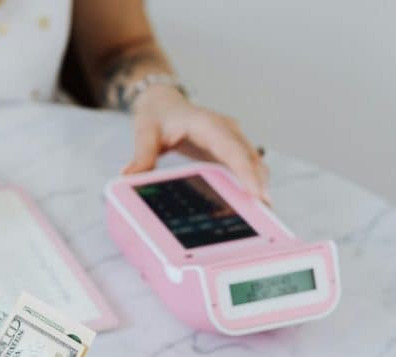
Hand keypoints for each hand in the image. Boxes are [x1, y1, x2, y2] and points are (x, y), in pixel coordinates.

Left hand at [124, 85, 270, 203]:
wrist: (163, 104)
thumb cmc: (156, 116)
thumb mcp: (145, 133)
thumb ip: (142, 155)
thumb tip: (130, 176)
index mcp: (207, 123)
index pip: (231, 148)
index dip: (246, 170)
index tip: (256, 192)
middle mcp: (225, 129)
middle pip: (249, 157)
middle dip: (259, 183)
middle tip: (265, 211)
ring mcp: (231, 138)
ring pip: (253, 162)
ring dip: (259, 184)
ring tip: (263, 213)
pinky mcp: (230, 149)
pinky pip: (246, 165)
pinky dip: (251, 182)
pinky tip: (251, 205)